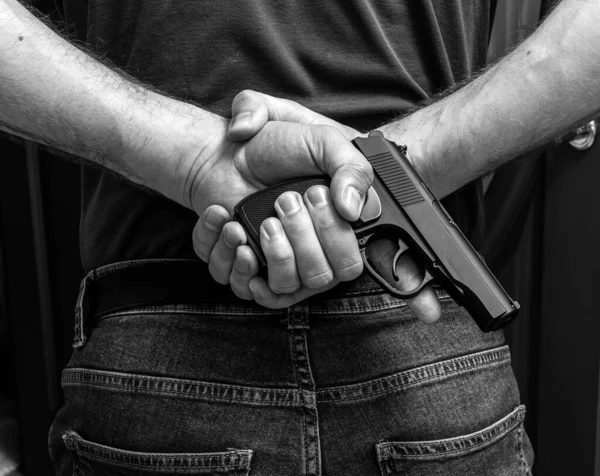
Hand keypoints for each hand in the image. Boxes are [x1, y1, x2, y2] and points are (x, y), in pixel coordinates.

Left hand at [189, 118, 372, 298]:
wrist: (227, 151)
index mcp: (337, 228)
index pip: (349, 261)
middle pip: (318, 278)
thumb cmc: (276, 145)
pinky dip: (229, 256)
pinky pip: (240, 285)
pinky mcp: (245, 266)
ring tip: (260, 220)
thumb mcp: (322, 140)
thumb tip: (353, 210)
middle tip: (284, 201)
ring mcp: (277, 262)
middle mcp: (311, 251)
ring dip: (270, 252)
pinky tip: (230, 226)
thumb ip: (352, 168)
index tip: (313, 195)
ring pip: (282, 287)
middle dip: (300, 241)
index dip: (333, 235)